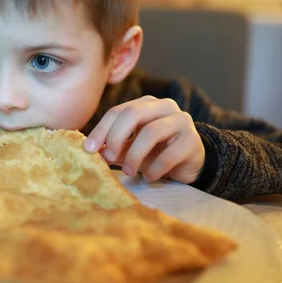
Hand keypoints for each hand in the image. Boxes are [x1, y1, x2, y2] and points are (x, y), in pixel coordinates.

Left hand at [84, 96, 204, 183]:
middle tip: (108, 158)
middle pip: (134, 113)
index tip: (89, 149)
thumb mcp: (131, 148)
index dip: (102, 129)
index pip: (119, 111)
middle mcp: (164, 107)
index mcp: (146, 104)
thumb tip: (92, 150)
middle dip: (116, 137)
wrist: (188, 164)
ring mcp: (181, 121)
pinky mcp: (192, 141)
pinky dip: (155, 169)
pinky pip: (169, 154)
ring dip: (134, 155)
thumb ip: (114, 146)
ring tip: (128, 172)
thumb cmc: (155, 153)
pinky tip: (149, 177)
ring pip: (151, 132)